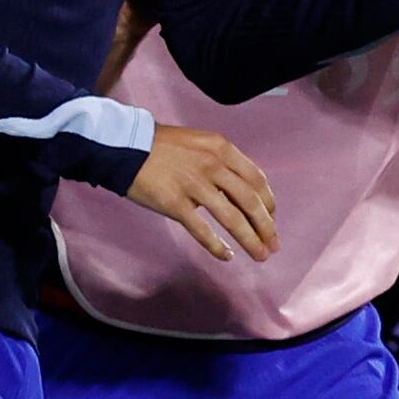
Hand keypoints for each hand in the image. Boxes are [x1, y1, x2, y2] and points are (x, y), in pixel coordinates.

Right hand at [127, 125, 278, 262]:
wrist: (125, 146)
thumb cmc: (163, 146)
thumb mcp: (200, 143)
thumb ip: (222, 162)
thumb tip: (243, 190)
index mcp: (222, 149)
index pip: (257, 180)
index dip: (269, 202)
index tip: (272, 218)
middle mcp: (213, 166)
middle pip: (250, 202)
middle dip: (266, 226)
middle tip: (274, 245)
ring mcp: (194, 185)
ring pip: (232, 218)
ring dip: (250, 240)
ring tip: (260, 255)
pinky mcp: (174, 203)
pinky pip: (202, 230)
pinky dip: (217, 246)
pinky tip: (227, 256)